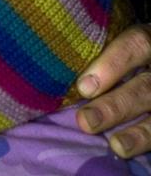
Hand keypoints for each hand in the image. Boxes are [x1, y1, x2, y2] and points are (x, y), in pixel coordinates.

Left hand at [76, 23, 150, 156]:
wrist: (147, 65)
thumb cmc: (118, 51)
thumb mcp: (114, 40)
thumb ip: (94, 50)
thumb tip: (49, 64)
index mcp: (148, 40)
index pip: (136, 44)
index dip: (112, 64)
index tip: (84, 87)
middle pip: (145, 87)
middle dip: (116, 106)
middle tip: (86, 121)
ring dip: (140, 133)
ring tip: (117, 145)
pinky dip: (147, 142)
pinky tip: (129, 150)